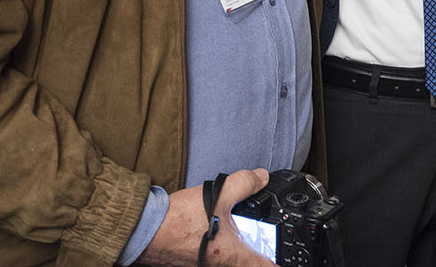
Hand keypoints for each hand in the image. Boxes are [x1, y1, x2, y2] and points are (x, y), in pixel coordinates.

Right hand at [138, 169, 274, 266]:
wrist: (144, 231)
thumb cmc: (177, 221)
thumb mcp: (219, 194)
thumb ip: (244, 183)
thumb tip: (261, 177)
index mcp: (234, 256)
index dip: (281, 263)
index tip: (291, 257)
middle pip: (252, 264)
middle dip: (260, 252)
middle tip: (265, 237)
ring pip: (233, 261)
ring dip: (239, 247)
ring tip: (236, 227)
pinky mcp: (194, 263)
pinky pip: (217, 258)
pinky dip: (222, 245)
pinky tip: (215, 228)